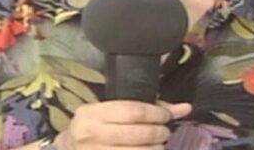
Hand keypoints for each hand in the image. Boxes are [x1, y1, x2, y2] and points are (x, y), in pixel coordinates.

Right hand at [55, 100, 191, 149]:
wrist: (68, 148)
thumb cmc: (95, 126)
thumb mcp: (111, 111)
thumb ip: (145, 108)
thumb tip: (184, 108)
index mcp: (93, 113)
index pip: (133, 111)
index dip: (156, 114)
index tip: (166, 117)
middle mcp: (91, 133)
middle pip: (137, 133)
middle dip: (158, 133)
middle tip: (164, 133)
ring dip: (155, 149)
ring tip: (158, 146)